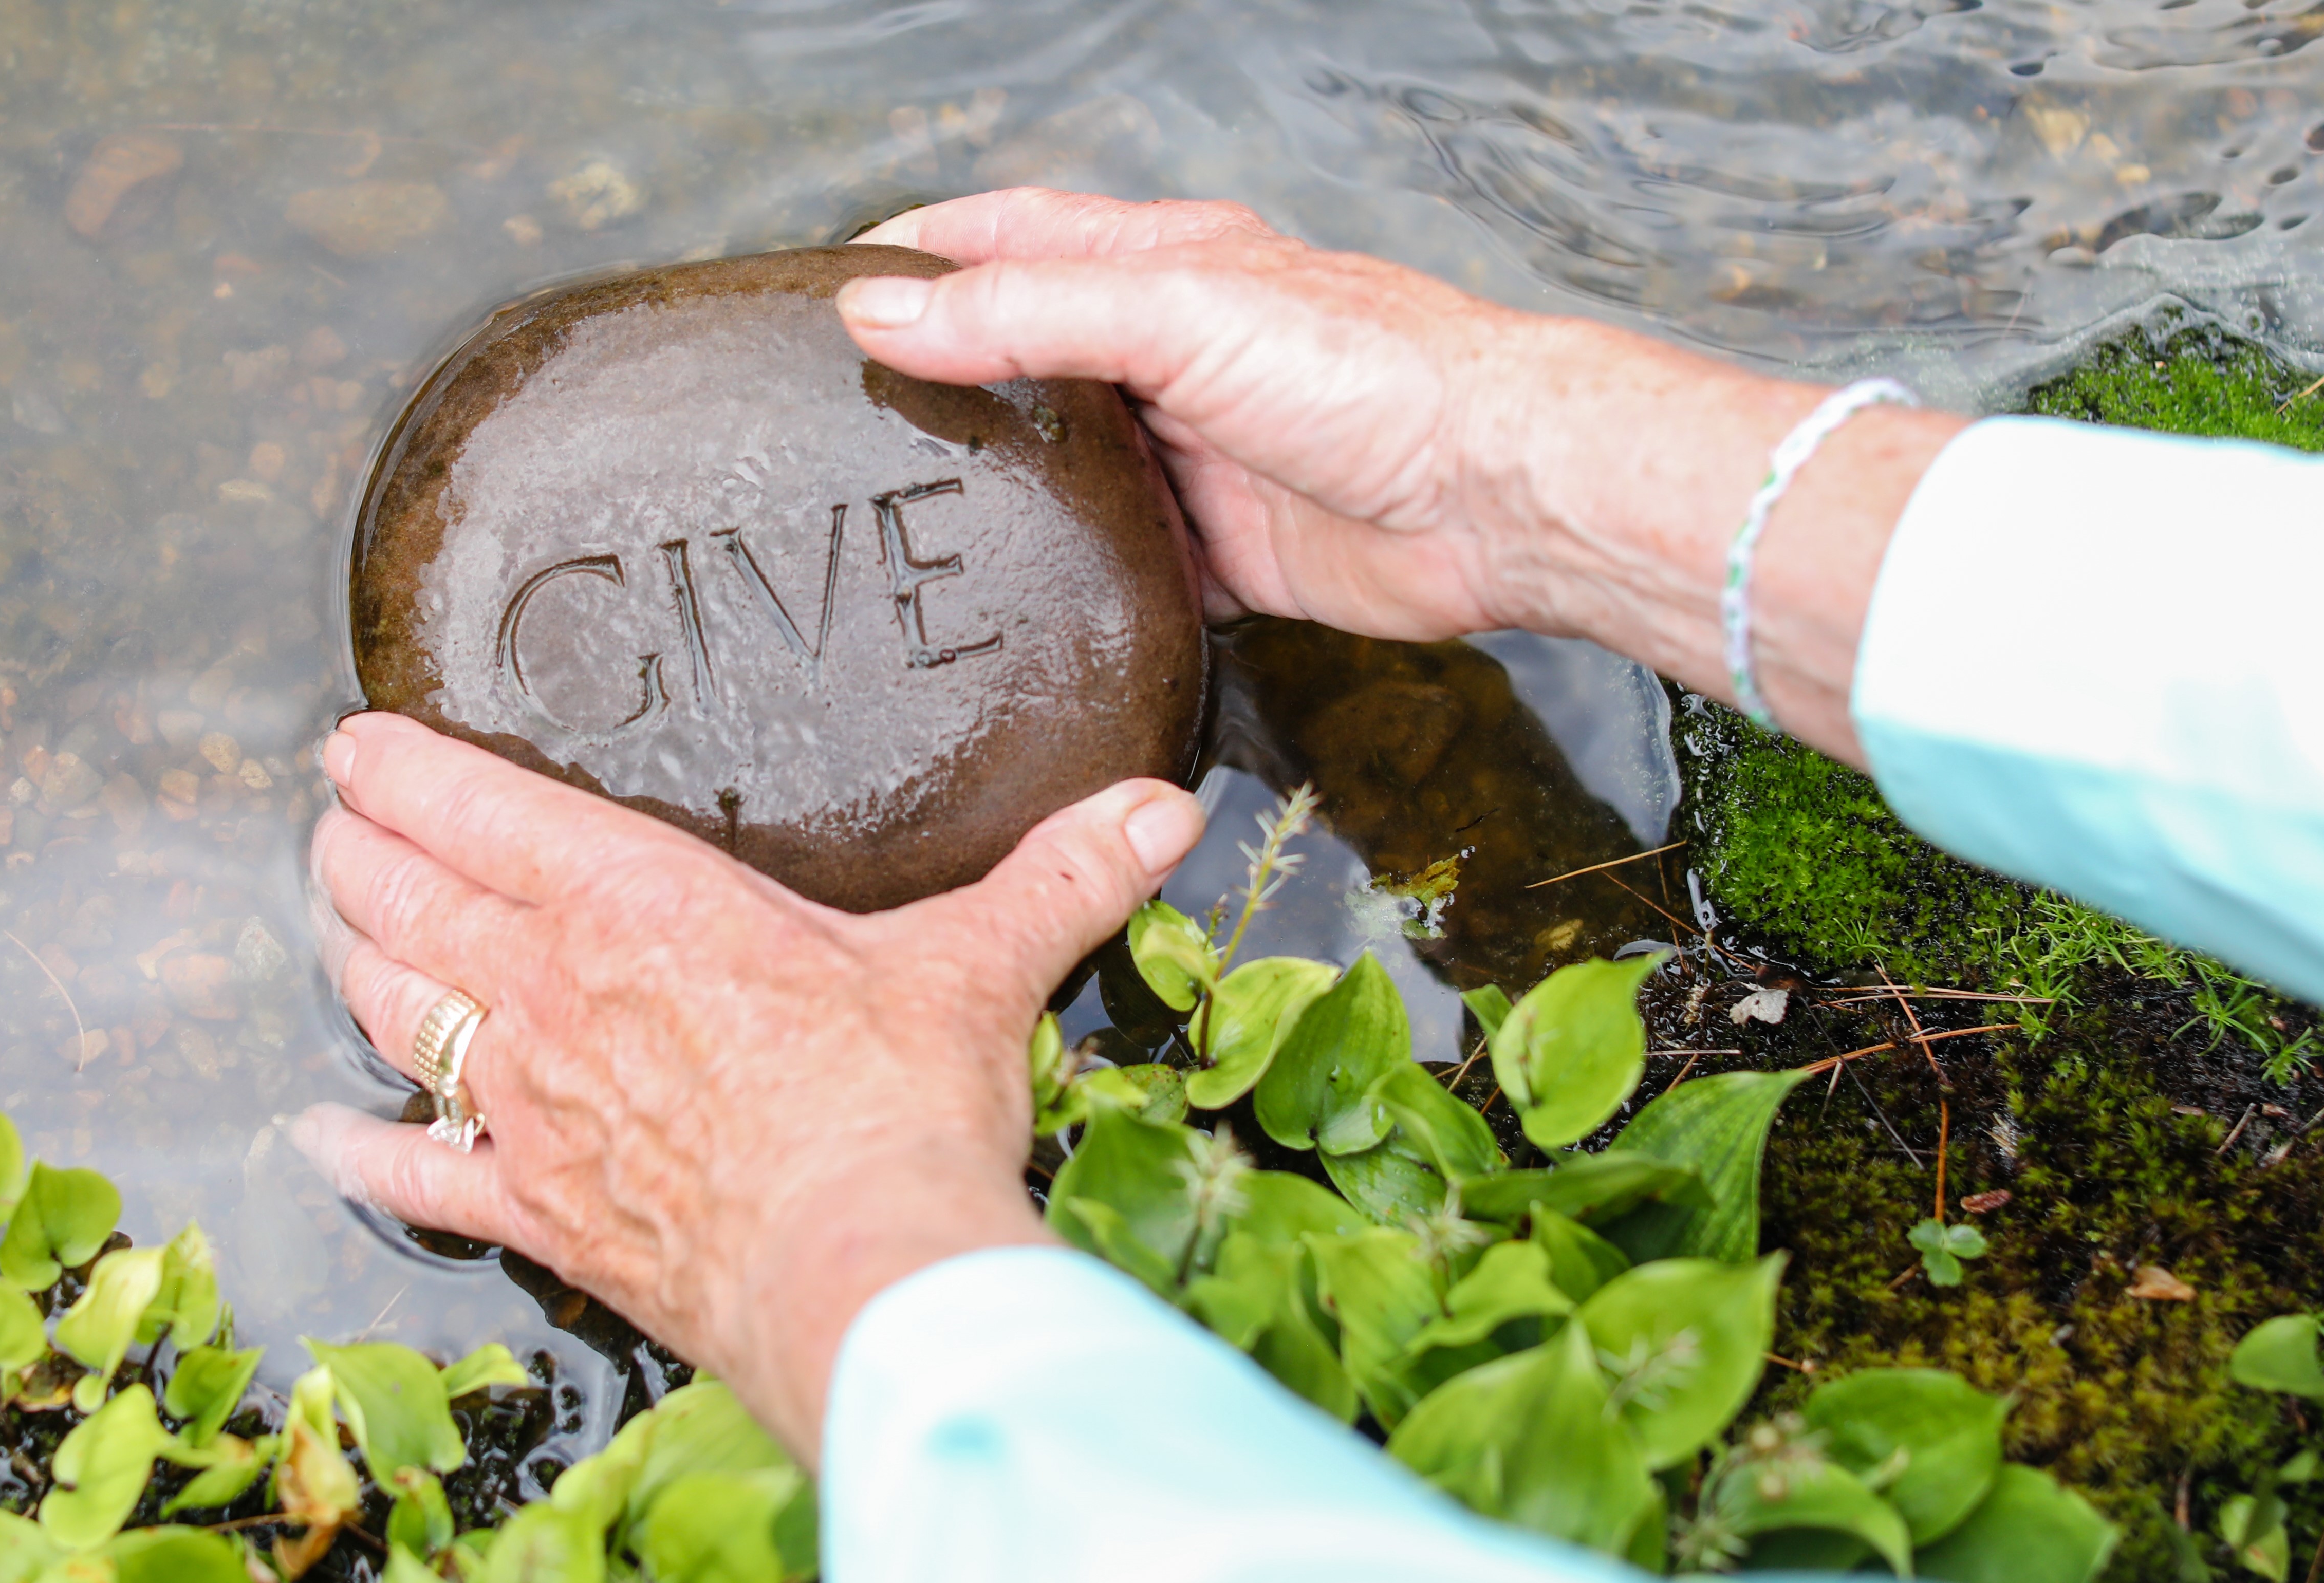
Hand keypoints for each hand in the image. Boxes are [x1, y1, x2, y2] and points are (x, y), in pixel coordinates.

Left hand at [296, 712, 1204, 1460]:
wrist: (860, 1273)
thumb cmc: (900, 1107)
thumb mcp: (981, 966)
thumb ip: (1059, 877)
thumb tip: (1164, 808)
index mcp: (633, 903)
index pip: (471, 808)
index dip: (397, 768)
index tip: (355, 745)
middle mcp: (551, 994)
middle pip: (401, 900)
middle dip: (356, 853)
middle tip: (340, 827)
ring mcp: (529, 1108)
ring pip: (390, 1013)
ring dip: (351, 963)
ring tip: (337, 926)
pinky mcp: (538, 1208)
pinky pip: (416, 1176)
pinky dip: (362, 1151)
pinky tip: (321, 1132)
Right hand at [842, 191, 1536, 643]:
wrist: (1492, 497)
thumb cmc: (1371, 374)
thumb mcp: (1174, 314)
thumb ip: (1025, 314)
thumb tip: (879, 313)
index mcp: (1164, 265)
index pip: (1014, 236)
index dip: (923, 251)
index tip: (831, 283)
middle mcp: (1175, 355)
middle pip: (1031, 357)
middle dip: (945, 377)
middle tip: (841, 416)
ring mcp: (1197, 458)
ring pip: (1070, 471)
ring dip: (1003, 490)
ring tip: (905, 518)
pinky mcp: (1223, 553)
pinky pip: (1126, 569)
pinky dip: (1073, 586)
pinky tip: (1019, 605)